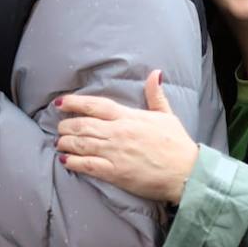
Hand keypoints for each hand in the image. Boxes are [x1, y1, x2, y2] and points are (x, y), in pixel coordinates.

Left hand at [55, 71, 200, 203]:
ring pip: (80, 144)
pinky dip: (73, 162)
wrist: (188, 173)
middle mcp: (118, 133)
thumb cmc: (177, 144)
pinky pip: (87, 165)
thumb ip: (155, 95)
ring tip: (60, 143)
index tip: (59, 103)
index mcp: (128, 117)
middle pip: (82, 125)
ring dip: (65, 143)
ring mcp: (115, 153)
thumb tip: (155, 73)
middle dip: (65, 126)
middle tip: (59, 127)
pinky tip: (65, 161)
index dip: (74, 102)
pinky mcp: (115, 172)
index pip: (94, 105)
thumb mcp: (166, 115)